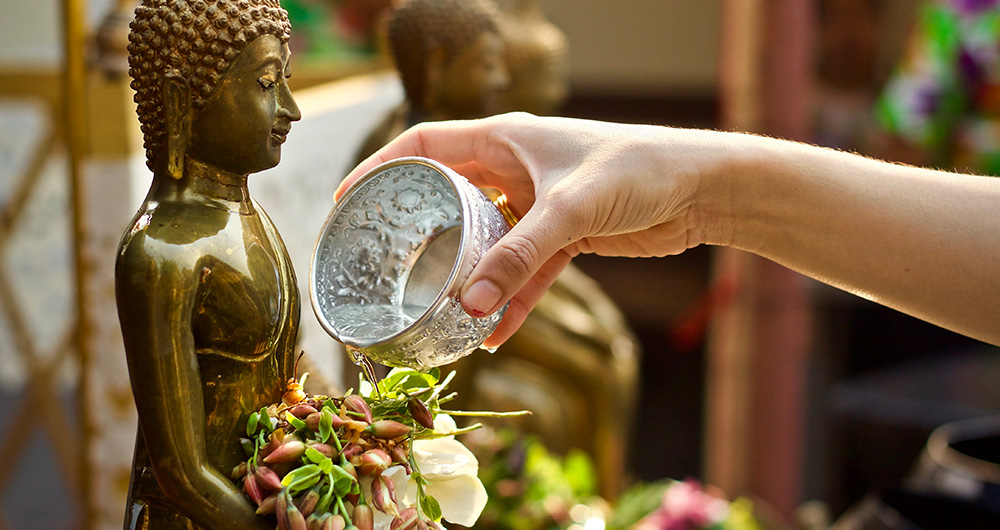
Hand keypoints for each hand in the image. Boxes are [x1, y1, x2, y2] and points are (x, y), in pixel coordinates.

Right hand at [341, 113, 722, 345]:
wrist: (700, 187)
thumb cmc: (637, 169)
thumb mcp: (569, 210)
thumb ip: (518, 258)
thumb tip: (470, 307)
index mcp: (504, 139)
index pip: (424, 146)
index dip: (381, 169)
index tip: (348, 201)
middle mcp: (514, 168)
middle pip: (449, 199)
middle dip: (420, 234)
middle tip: (386, 267)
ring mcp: (538, 205)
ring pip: (486, 243)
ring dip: (469, 278)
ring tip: (440, 314)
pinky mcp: (564, 237)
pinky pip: (525, 271)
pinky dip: (512, 299)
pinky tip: (496, 332)